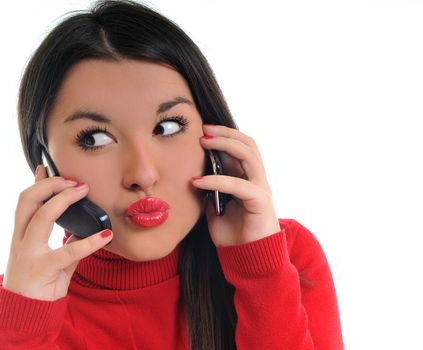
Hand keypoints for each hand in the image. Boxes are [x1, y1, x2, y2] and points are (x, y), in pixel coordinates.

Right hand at [2, 165, 112, 300]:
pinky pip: (68, 251)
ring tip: (83, 192)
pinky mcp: (43, 269)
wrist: (24, 315)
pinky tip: (105, 234)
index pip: (25, 202)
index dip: (36, 183)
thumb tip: (79, 226)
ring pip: (41, 217)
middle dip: (49, 185)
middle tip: (72, 180)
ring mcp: (29, 253)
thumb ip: (63, 240)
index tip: (45, 167)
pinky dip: (90, 241)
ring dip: (63, 200)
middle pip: (27, 201)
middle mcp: (21, 240)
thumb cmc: (36, 284)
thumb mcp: (48, 257)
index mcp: (21, 235)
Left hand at [191, 124, 280, 245]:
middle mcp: (257, 180)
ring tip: (203, 142)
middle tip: (202, 129)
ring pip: (249, 156)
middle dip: (225, 133)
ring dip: (225, 145)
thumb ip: (209, 193)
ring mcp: (261, 188)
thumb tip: (194, 178)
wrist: (248, 260)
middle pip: (247, 144)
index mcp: (247, 179)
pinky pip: (239, 185)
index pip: (240, 148)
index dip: (223, 135)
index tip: (201, 130)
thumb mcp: (214, 210)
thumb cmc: (233, 236)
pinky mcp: (260, 201)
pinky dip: (217, 180)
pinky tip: (198, 180)